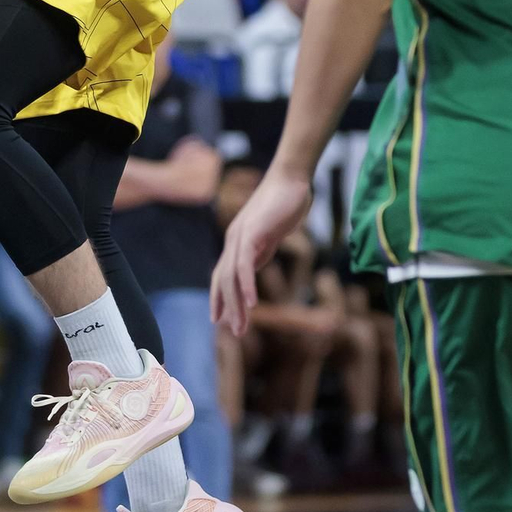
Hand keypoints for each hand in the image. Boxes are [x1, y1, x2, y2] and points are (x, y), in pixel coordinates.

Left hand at [210, 167, 312, 336]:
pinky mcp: (252, 233)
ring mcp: (240, 236)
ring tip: (241, 327)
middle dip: (227, 308)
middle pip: (223, 280)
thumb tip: (255, 266)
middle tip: (235, 332)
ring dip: (235, 305)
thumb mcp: (271, 233)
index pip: (222, 274)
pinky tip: (251, 304)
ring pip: (231, 277)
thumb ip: (262, 249)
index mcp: (237, 240)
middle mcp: (233, 240)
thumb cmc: (285, 203)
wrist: (291, 179)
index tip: (220, 320)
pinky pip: (245, 265)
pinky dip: (246, 286)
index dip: (219, 297)